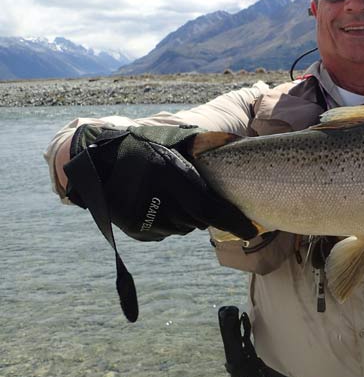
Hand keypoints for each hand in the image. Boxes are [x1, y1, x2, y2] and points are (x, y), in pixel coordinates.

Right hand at [63, 124, 257, 241]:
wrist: (98, 162)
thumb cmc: (143, 148)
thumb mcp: (172, 144)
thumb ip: (202, 148)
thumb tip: (237, 143)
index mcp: (170, 176)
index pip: (210, 209)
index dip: (234, 222)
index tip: (252, 231)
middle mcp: (157, 200)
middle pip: (198, 220)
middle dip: (206, 212)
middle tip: (201, 198)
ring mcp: (145, 219)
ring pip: (183, 228)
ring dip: (187, 218)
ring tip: (175, 198)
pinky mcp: (136, 230)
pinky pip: (165, 233)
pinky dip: (169, 222)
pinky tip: (160, 206)